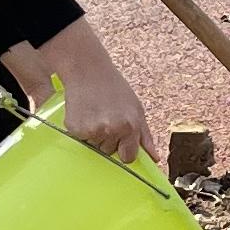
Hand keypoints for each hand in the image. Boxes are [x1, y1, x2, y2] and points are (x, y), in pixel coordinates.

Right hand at [13, 19, 153, 162]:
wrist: (88, 70)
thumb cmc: (114, 88)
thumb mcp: (136, 109)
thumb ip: (145, 136)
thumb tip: (155, 158)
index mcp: (130, 126)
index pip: (128, 157)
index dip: (124, 148)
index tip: (121, 139)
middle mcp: (111, 130)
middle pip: (109, 152)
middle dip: (109, 140)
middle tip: (107, 118)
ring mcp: (92, 130)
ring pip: (94, 147)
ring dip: (95, 135)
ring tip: (96, 114)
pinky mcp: (74, 128)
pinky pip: (81, 140)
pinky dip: (82, 131)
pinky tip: (86, 114)